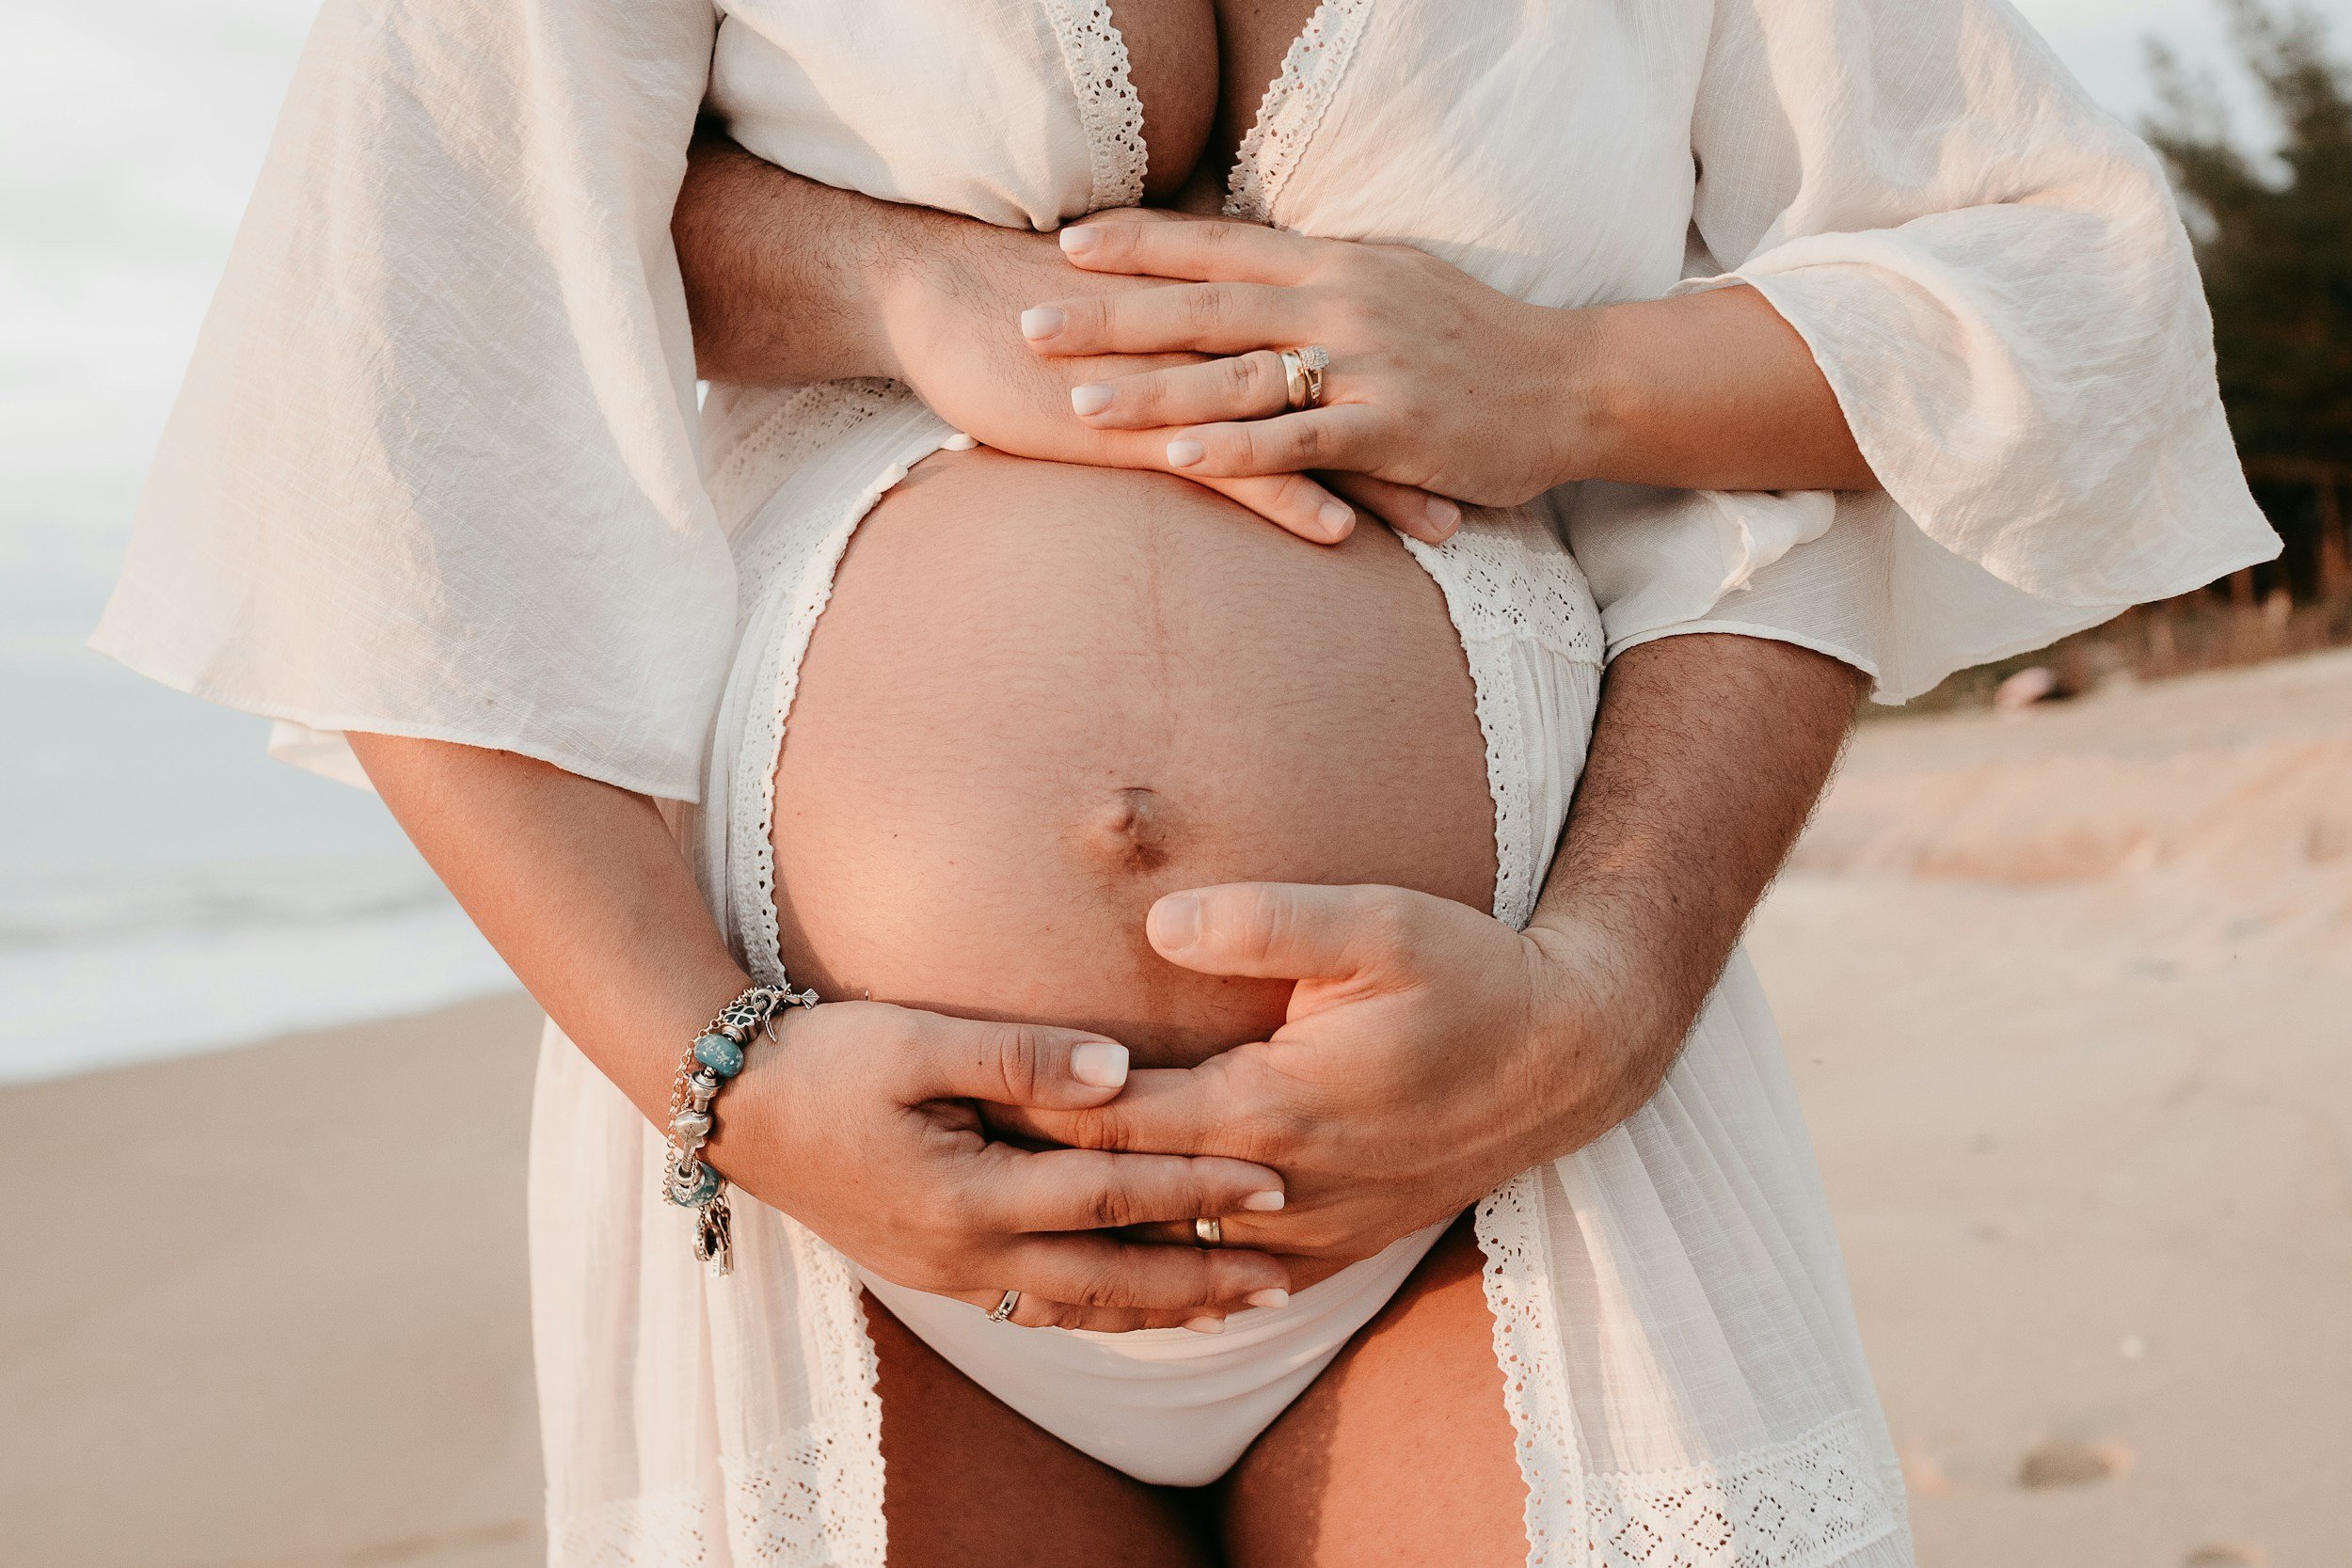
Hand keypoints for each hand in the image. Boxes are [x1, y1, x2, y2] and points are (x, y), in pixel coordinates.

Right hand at [711, 1000, 1295, 1330]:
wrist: (730, 1106)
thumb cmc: (824, 1058)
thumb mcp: (915, 1039)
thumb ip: (1023, 1054)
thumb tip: (1123, 1071)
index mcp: (968, 1194)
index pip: (1112, 1195)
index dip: (1197, 1188)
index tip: (1274, 1179)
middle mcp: (965, 1252)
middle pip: (1111, 1276)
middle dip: (1204, 1277)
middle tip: (1285, 1274)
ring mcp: (947, 1272)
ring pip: (1078, 1307)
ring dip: (1161, 1308)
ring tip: (1235, 1306)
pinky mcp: (933, 1271)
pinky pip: (1035, 1308)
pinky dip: (1099, 1311)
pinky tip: (1136, 1307)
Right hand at [875, 212, 1458, 543]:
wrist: (933, 293)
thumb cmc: (1014, 307)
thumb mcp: (1119, 314)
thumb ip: (1180, 336)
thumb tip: (1220, 360)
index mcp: (1215, 302)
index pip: (1329, 340)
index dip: (1399, 375)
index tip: (1463, 408)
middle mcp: (1215, 334)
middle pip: (1343, 384)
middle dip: (1420, 430)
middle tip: (1490, 469)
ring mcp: (1179, 382)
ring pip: (1305, 431)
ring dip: (1380, 480)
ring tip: (1447, 522)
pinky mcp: (1133, 426)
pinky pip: (1229, 467)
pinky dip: (1290, 496)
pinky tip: (1341, 532)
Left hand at [987, 885, 1666, 1286]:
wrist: (1567, 1062)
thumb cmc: (1471, 977)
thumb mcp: (1377, 924)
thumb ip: (1261, 921)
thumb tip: (1155, 925)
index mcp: (1269, 1107)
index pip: (1110, 1117)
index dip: (1026, 1102)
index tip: (951, 1084)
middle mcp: (1278, 1189)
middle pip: (1120, 1196)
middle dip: (1032, 1176)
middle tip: (937, 1157)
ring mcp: (1308, 1232)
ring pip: (1164, 1256)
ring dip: (1083, 1237)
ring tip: (988, 1219)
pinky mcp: (1334, 1248)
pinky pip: (1220, 1279)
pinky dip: (1153, 1274)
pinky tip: (1099, 1264)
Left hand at [1021, 217, 1593, 506]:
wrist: (1577, 383)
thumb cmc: (1480, 342)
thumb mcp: (1396, 285)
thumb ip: (1320, 283)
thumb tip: (1251, 279)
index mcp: (1336, 263)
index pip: (1218, 245)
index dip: (1140, 243)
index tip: (1066, 242)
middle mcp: (1342, 303)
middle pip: (1203, 306)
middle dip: (1111, 315)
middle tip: (1026, 320)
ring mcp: (1367, 366)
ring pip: (1237, 375)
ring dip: (1151, 387)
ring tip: (1074, 401)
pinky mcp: (1393, 430)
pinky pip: (1300, 440)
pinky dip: (1235, 449)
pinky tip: (1175, 458)